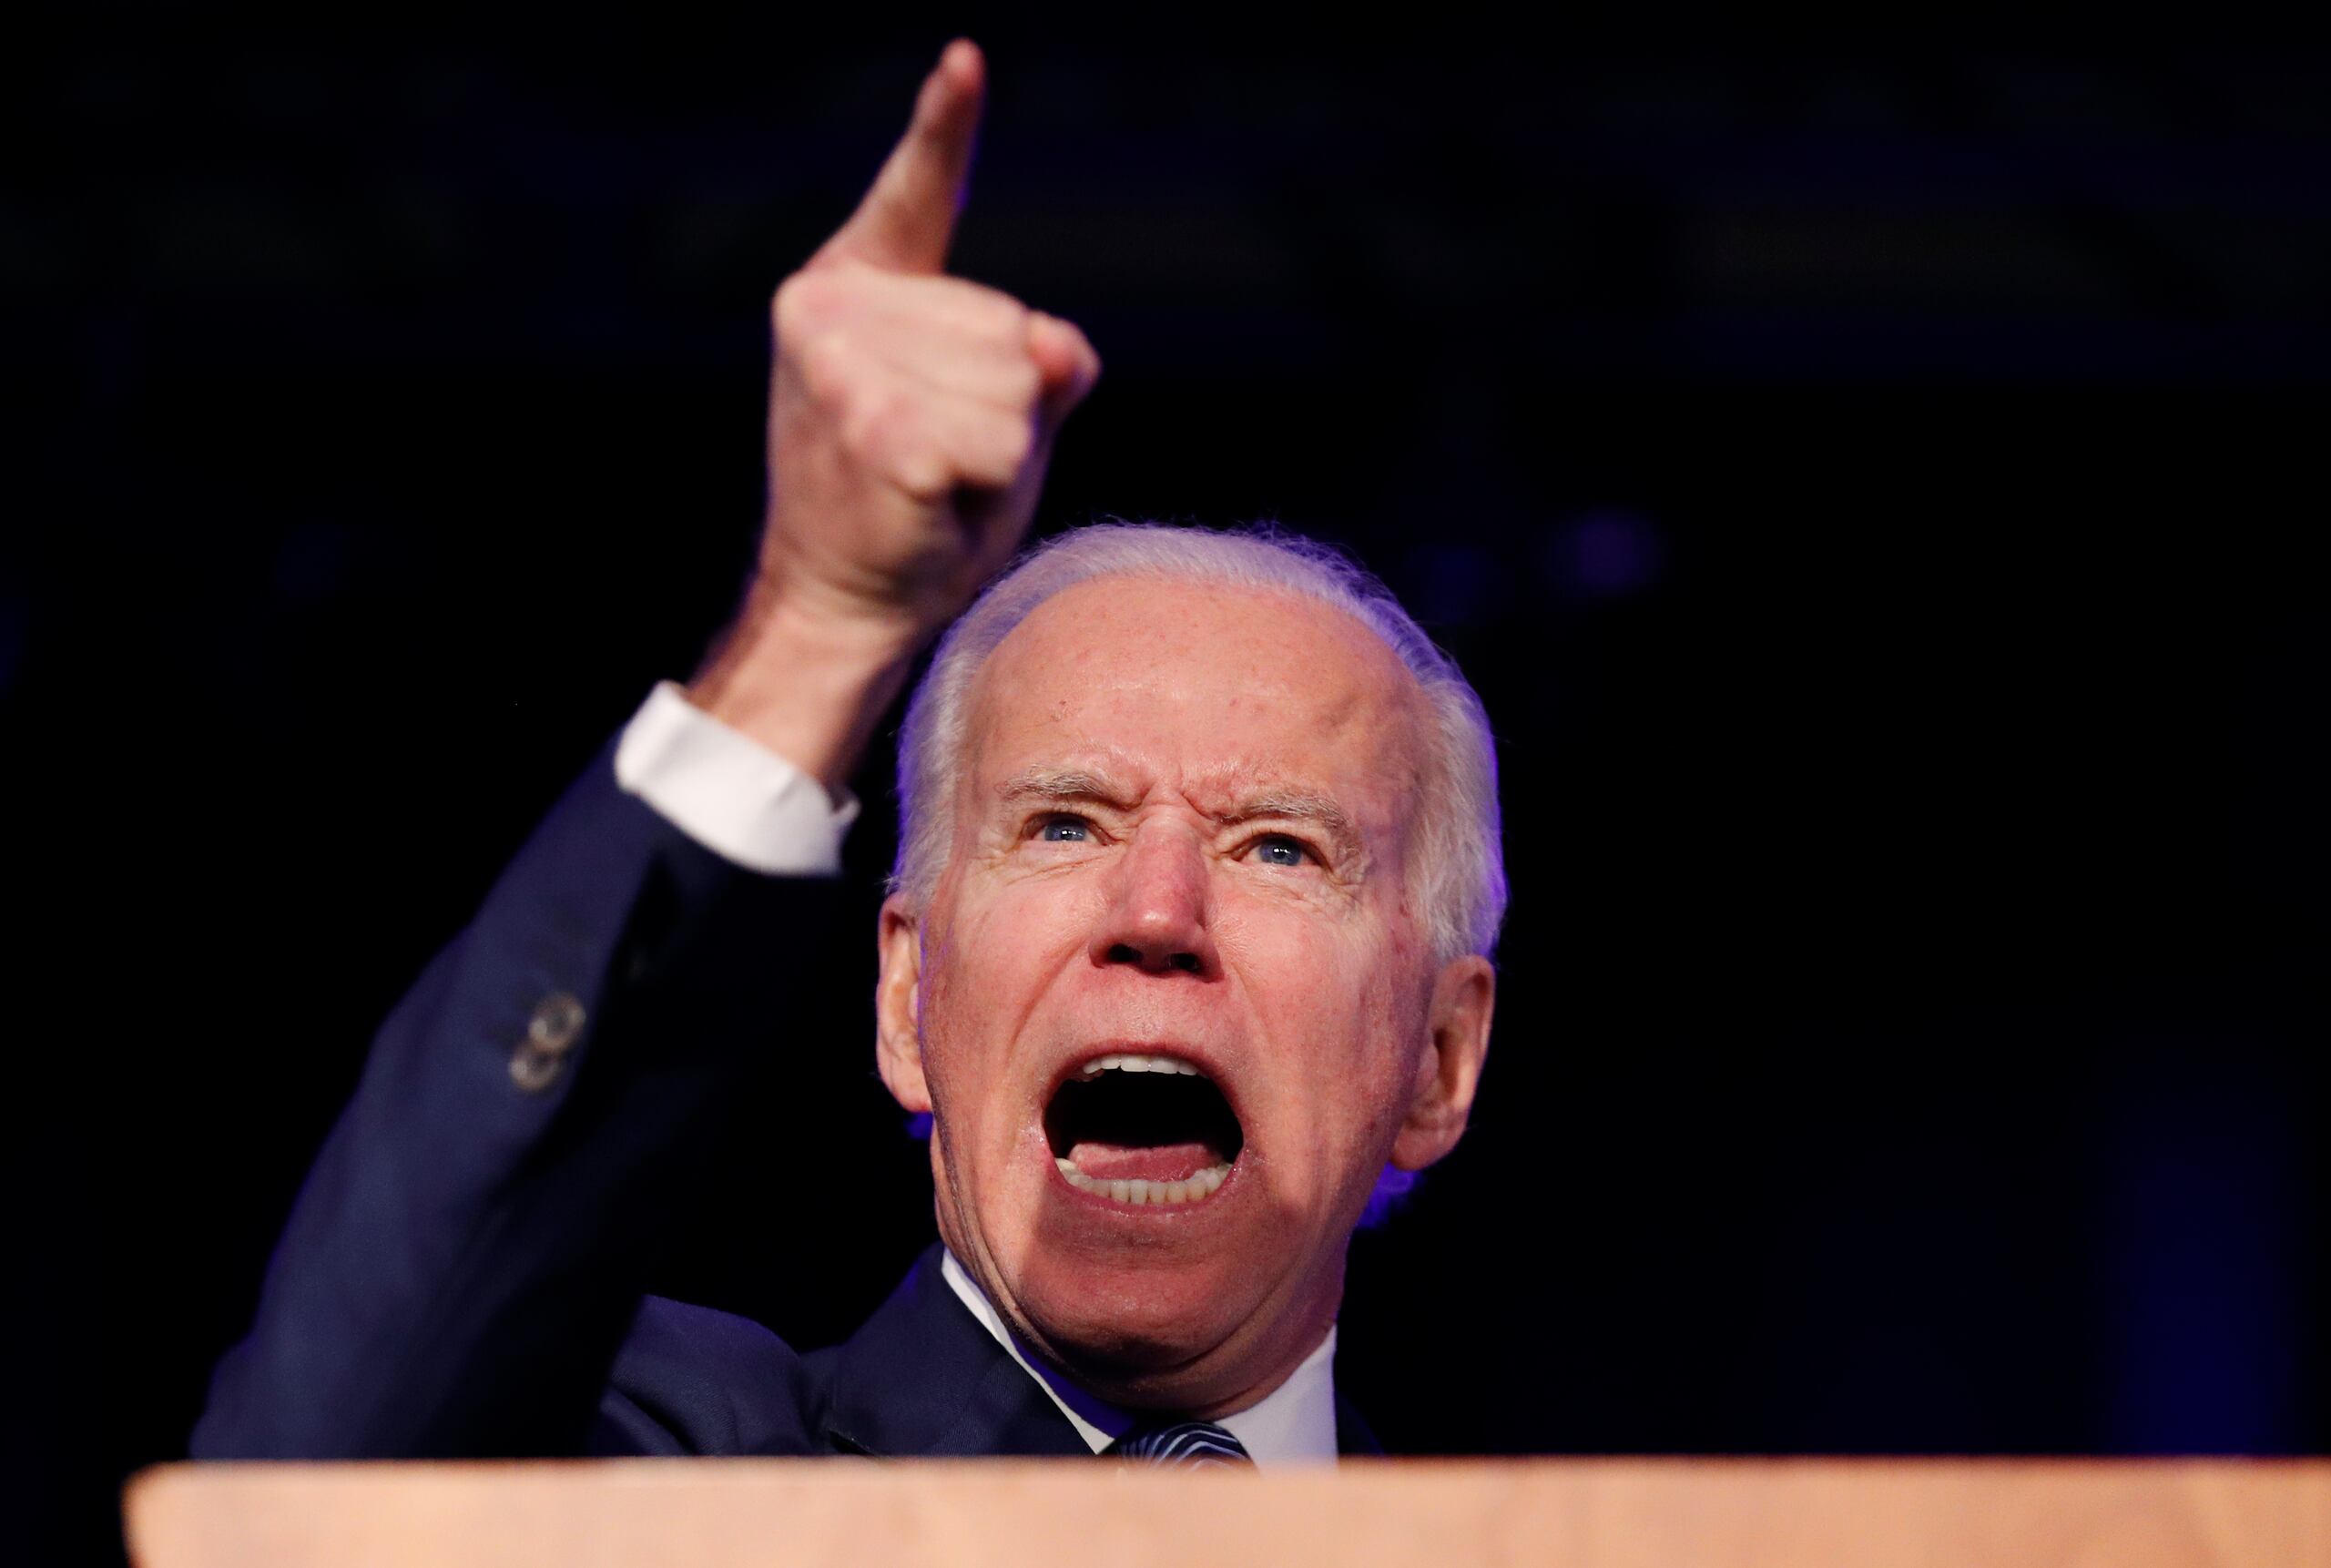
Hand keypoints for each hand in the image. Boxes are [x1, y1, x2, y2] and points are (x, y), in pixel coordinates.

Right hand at [764, 38, 1097, 642]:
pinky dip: (988, 491)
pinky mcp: (877, 428)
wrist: (840, 607)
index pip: (919, 193)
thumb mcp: (993, 416)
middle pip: (1012, 329)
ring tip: (930, 485)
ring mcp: (847, 366)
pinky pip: (1002, 444)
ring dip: (998, 454)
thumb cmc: (919, 509)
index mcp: (856, 286)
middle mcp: (834, 308)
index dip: (945, 126)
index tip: (966, 59)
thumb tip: (1056, 351)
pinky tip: (928, 509)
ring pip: (1014, 389)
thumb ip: (1040, 365)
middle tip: (933, 462)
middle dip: (1005, 409)